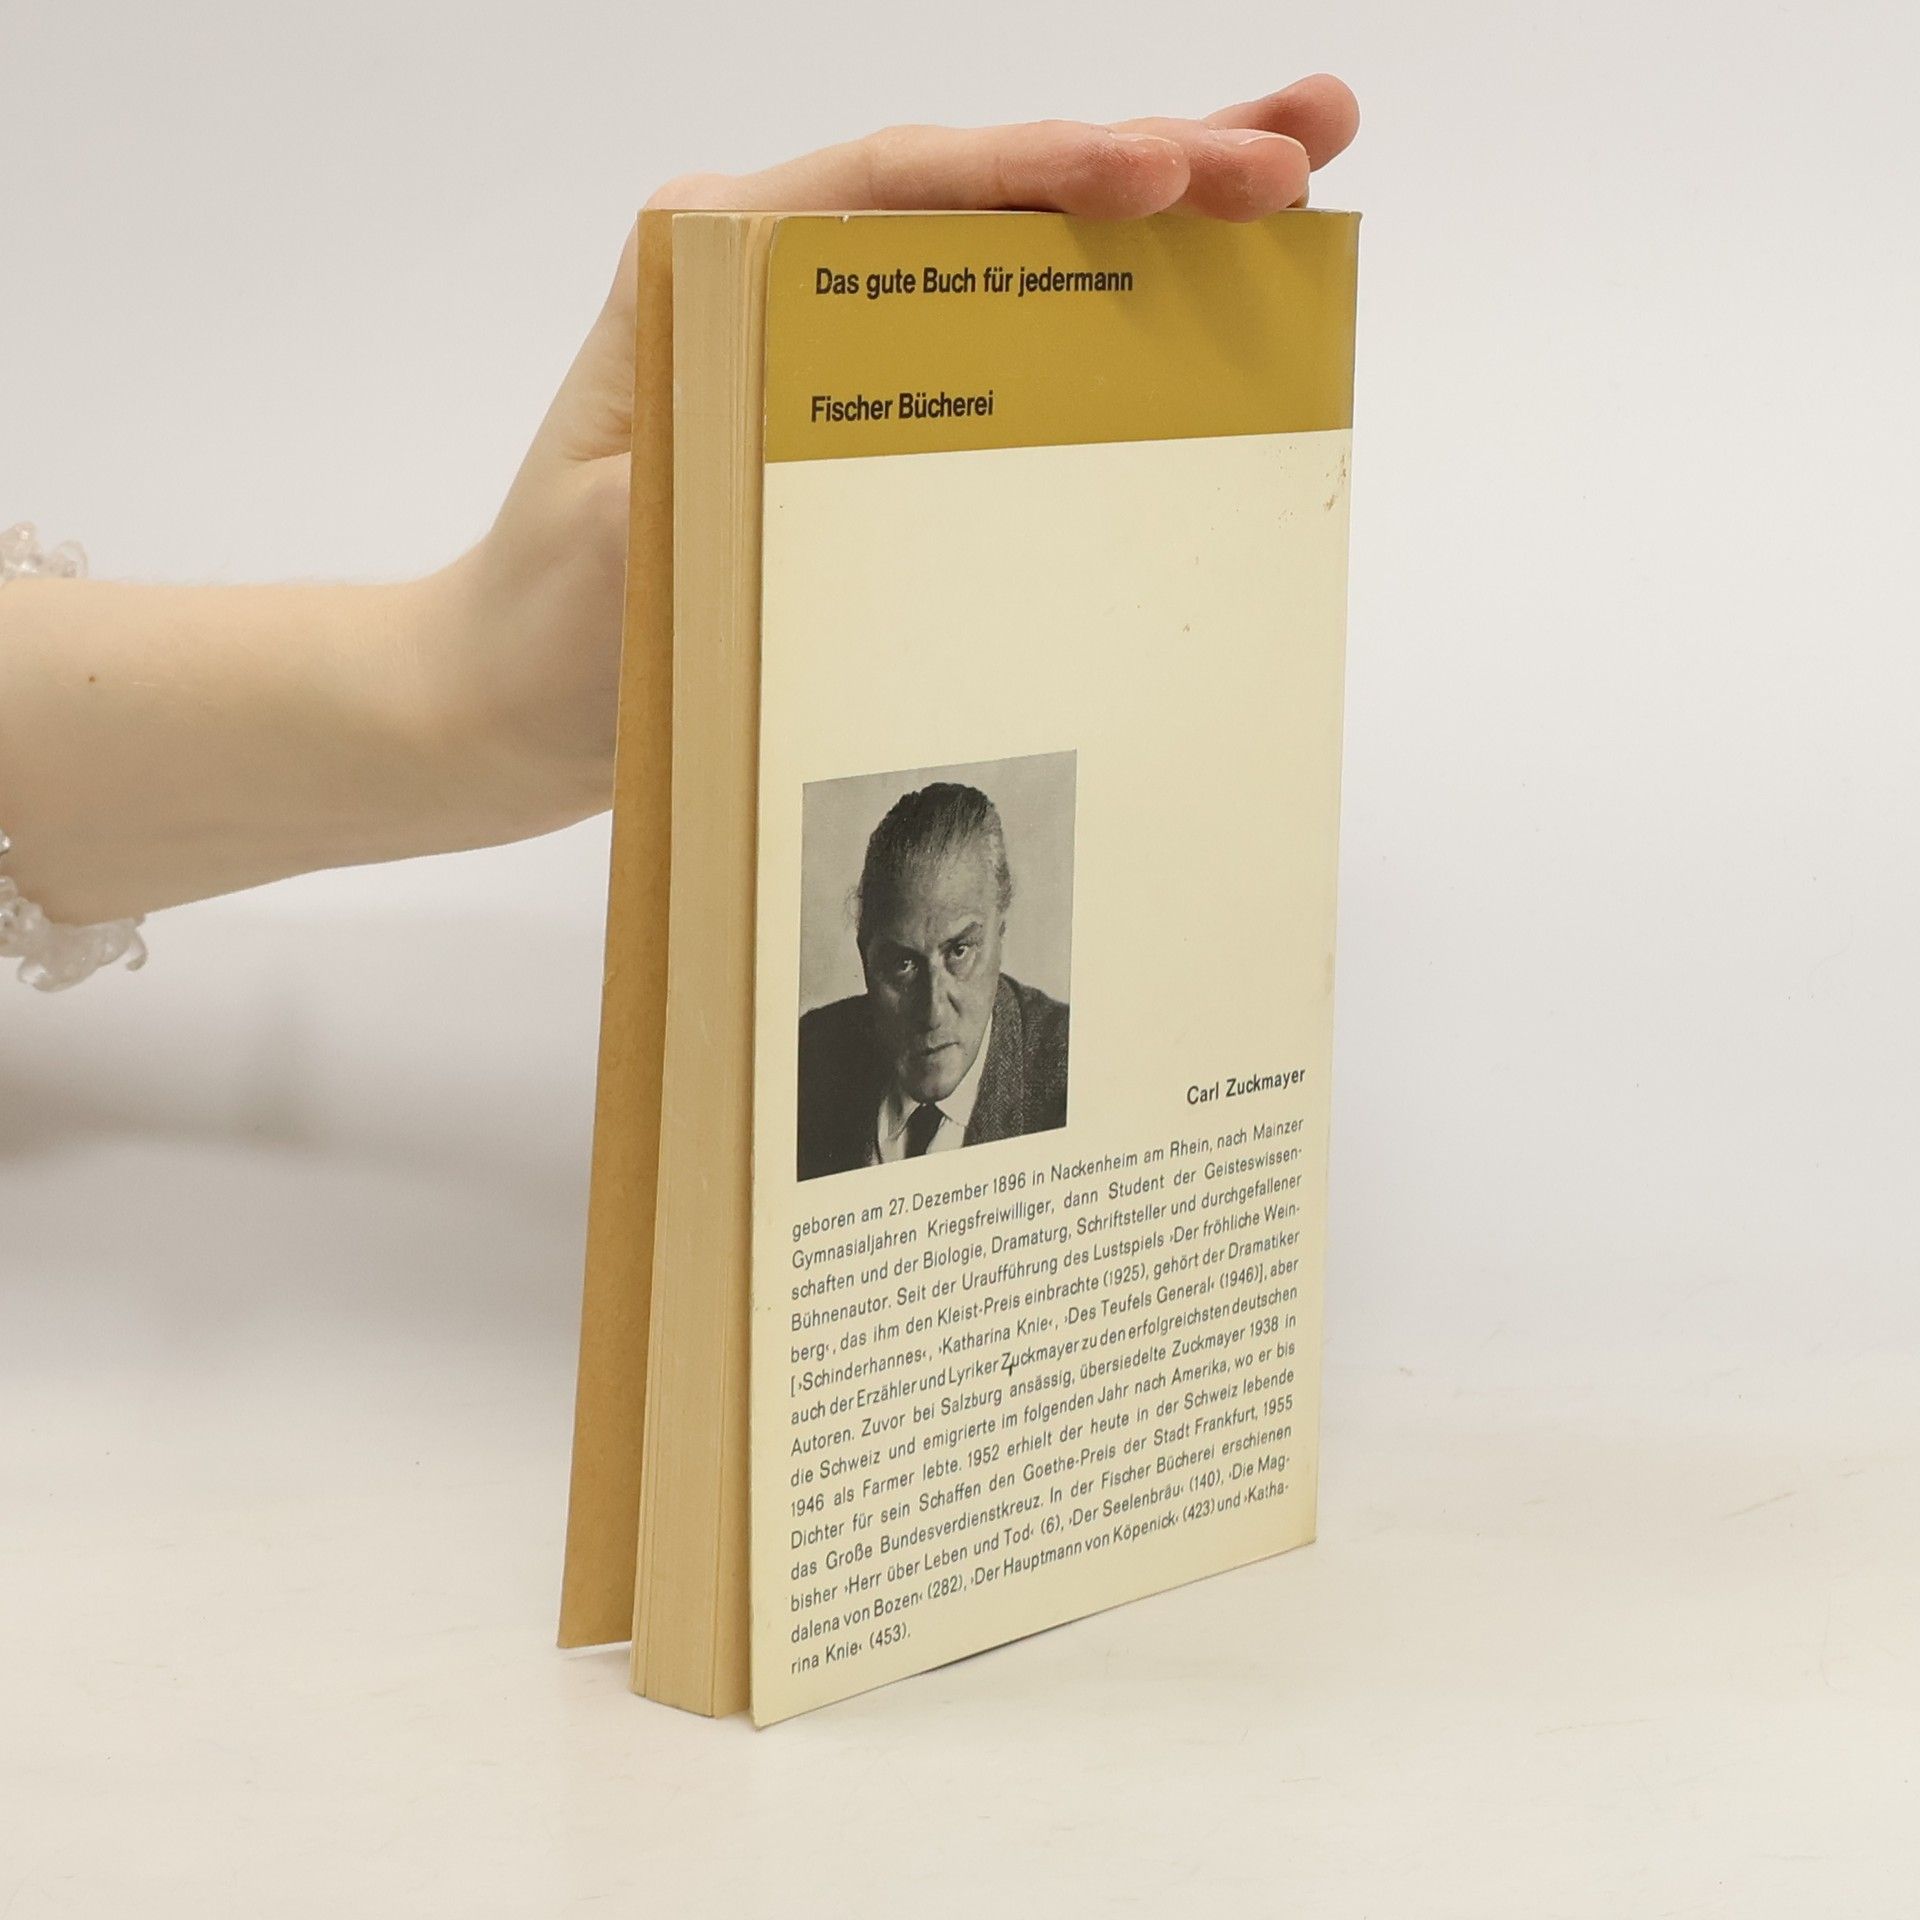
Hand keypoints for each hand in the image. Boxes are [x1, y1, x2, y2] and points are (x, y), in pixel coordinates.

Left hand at [438, 77, 1360, 830]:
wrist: (507, 701)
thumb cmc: (549, 627)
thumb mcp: (621, 544)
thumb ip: (708, 465)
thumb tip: (830, 418)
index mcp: (712, 261)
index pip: (904, 182)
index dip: (1048, 168)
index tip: (1168, 172)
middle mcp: (776, 272)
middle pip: (987, 191)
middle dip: (1154, 161)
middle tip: (1306, 143)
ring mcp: (827, 337)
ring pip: (1012, 251)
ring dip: (1156, 219)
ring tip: (1295, 180)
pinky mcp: (859, 409)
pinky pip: (999, 342)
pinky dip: (1103, 315)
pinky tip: (1196, 300)